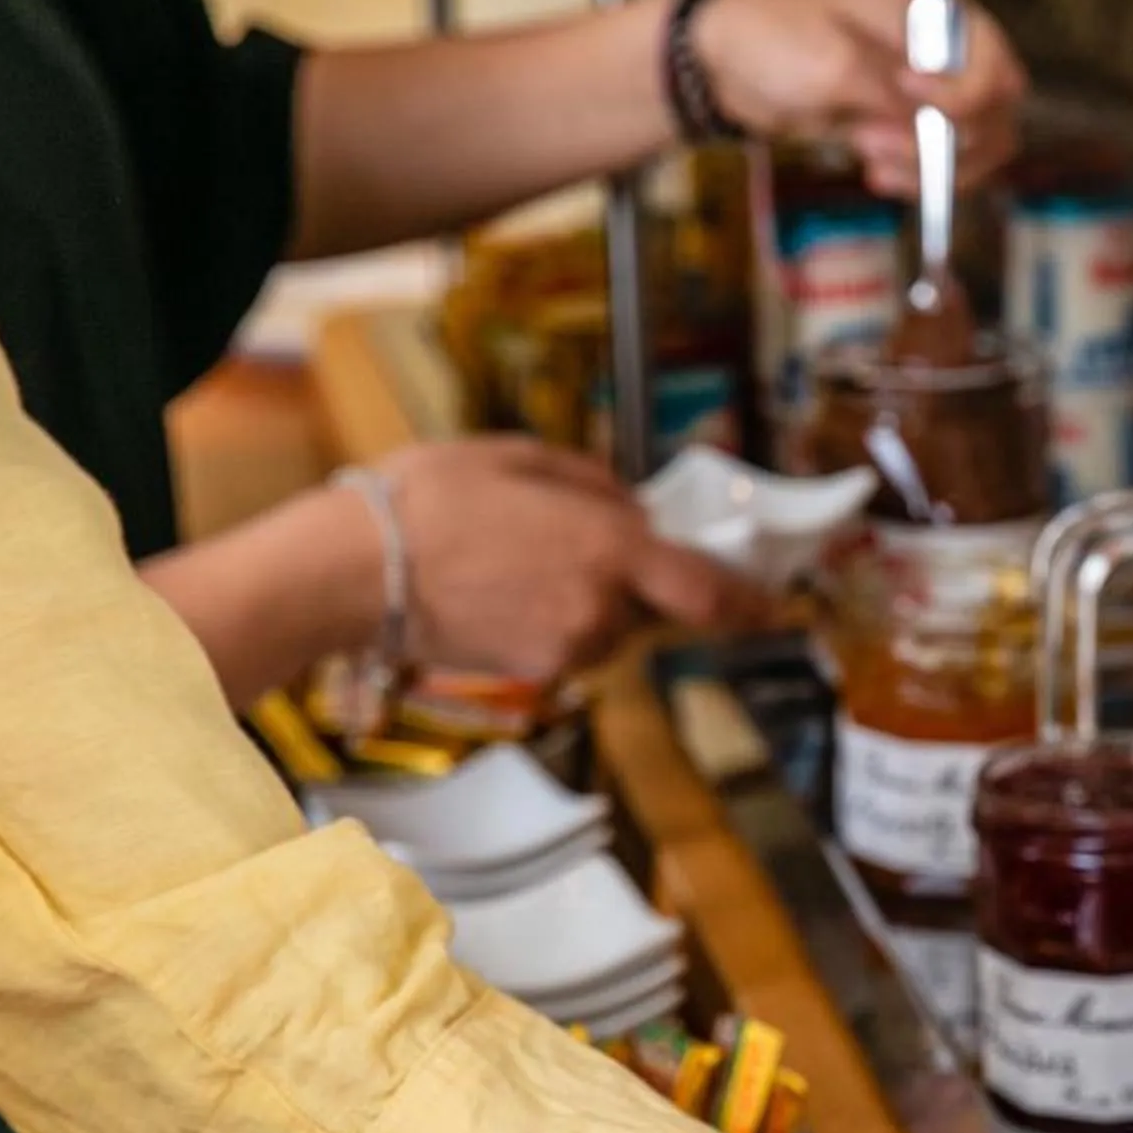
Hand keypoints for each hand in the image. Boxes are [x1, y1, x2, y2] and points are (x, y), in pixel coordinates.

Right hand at [383, 437, 765, 686]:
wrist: (355, 569)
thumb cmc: (431, 498)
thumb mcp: (521, 456)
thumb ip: (596, 486)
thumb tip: (634, 512)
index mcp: (611, 547)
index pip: (709, 591)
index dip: (750, 602)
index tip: (776, 606)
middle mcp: (601, 608)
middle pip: (653, 607)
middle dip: (635, 581)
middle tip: (578, 547)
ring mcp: (568, 649)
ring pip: (609, 629)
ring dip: (590, 601)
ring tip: (520, 562)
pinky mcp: (533, 676)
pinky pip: (570, 647)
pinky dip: (553, 622)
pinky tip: (501, 591)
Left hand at [691, 0, 1026, 198]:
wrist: (733, 65)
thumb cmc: (778, 42)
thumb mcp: (836, 66)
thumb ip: (892, 95)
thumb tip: (936, 126)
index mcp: (939, 9)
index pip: (996, 65)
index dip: (962, 95)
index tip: (905, 94)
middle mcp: (949, 47)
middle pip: (998, 112)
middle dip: (943, 139)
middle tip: (876, 140)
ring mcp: (935, 89)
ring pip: (979, 147)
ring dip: (928, 166)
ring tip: (868, 156)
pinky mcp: (914, 126)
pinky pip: (948, 168)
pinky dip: (918, 180)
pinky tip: (875, 173)